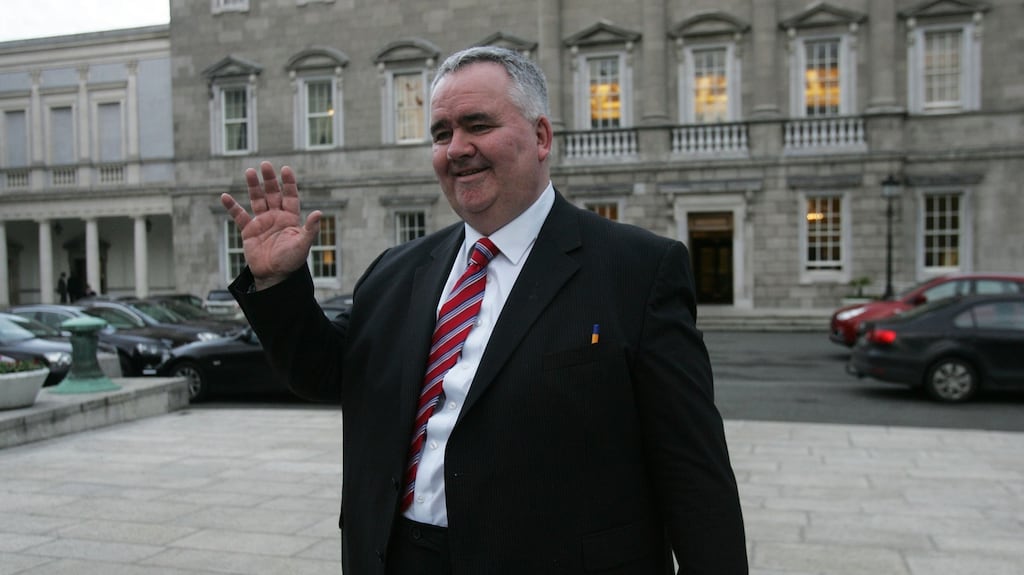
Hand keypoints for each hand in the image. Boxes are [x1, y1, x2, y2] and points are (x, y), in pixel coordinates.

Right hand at [220, 161, 321, 289]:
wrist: (274, 276)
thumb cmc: (291, 261)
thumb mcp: (303, 244)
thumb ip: (310, 229)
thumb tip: (319, 213)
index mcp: (290, 218)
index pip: (290, 196)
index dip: (288, 183)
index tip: (285, 169)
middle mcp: (276, 217)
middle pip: (272, 193)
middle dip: (269, 180)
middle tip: (265, 165)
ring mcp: (262, 222)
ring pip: (257, 200)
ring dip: (253, 186)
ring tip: (249, 171)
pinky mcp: (249, 231)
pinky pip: (239, 216)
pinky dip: (232, 207)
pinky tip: (225, 197)